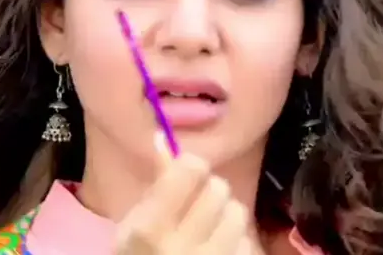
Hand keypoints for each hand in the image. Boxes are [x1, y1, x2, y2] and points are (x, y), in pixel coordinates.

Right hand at [114, 133, 252, 254]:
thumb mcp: (134, 225)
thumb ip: (157, 184)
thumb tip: (163, 138)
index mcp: (149, 229)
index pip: (192, 169)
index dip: (191, 168)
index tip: (185, 178)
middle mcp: (182, 248)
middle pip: (219, 189)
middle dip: (209, 194)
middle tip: (195, 209)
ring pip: (239, 213)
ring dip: (226, 218)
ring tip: (208, 232)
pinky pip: (248, 243)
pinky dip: (235, 244)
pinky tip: (217, 253)